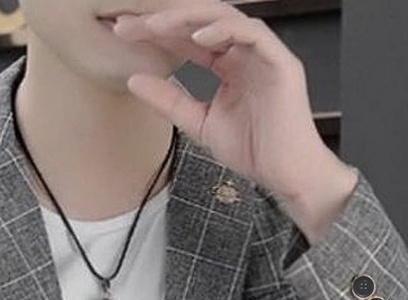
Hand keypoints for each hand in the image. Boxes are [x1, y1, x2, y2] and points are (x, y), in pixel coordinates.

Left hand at [114, 2, 357, 240]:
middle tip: (129, 25)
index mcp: (228, 64)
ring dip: (188, 18)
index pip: (188, 39)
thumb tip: (134, 80)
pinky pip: (252, 33)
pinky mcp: (281, 62)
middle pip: (201, 21)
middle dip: (165, 20)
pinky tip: (199, 35)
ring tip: (157, 26)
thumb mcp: (199, 123)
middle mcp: (244, 52)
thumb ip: (169, 101)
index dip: (156, 34)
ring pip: (224, 18)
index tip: (122, 35)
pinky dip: (225, 30)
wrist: (285, 174)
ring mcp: (263, 54)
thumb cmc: (253, 150)